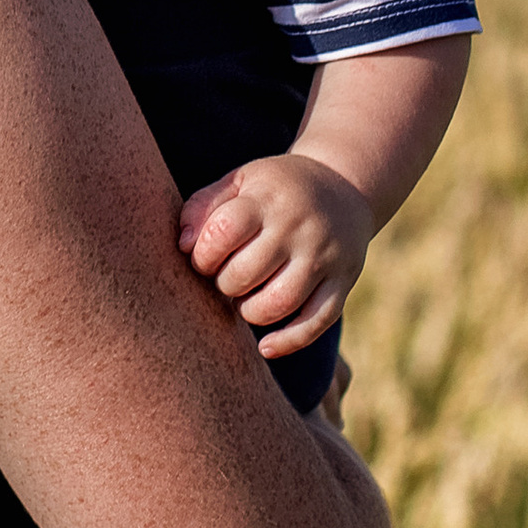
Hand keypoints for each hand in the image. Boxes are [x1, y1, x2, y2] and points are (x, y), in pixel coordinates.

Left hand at [177, 152, 372, 358]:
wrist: (345, 187)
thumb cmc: (276, 190)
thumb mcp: (240, 181)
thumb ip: (203, 206)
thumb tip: (183, 245)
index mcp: (267, 200)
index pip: (224, 232)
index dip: (202, 254)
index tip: (204, 257)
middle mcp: (298, 228)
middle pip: (245, 273)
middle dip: (224, 285)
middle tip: (226, 278)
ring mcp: (324, 257)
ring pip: (279, 303)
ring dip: (250, 312)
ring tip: (245, 299)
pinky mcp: (343, 282)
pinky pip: (316, 322)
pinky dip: (289, 341)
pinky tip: (265, 346)